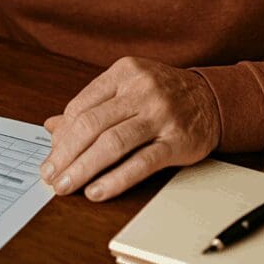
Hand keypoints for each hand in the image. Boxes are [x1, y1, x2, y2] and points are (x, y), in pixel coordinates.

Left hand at [40, 56, 220, 201]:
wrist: (212, 98)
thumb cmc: (162, 94)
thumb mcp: (126, 88)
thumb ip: (90, 106)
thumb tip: (51, 127)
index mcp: (123, 72)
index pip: (81, 106)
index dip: (61, 136)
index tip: (50, 157)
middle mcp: (141, 90)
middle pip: (91, 124)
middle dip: (64, 154)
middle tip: (50, 176)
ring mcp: (160, 115)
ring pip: (112, 143)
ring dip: (82, 168)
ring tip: (65, 186)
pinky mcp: (177, 141)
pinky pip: (141, 163)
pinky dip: (115, 179)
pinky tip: (97, 191)